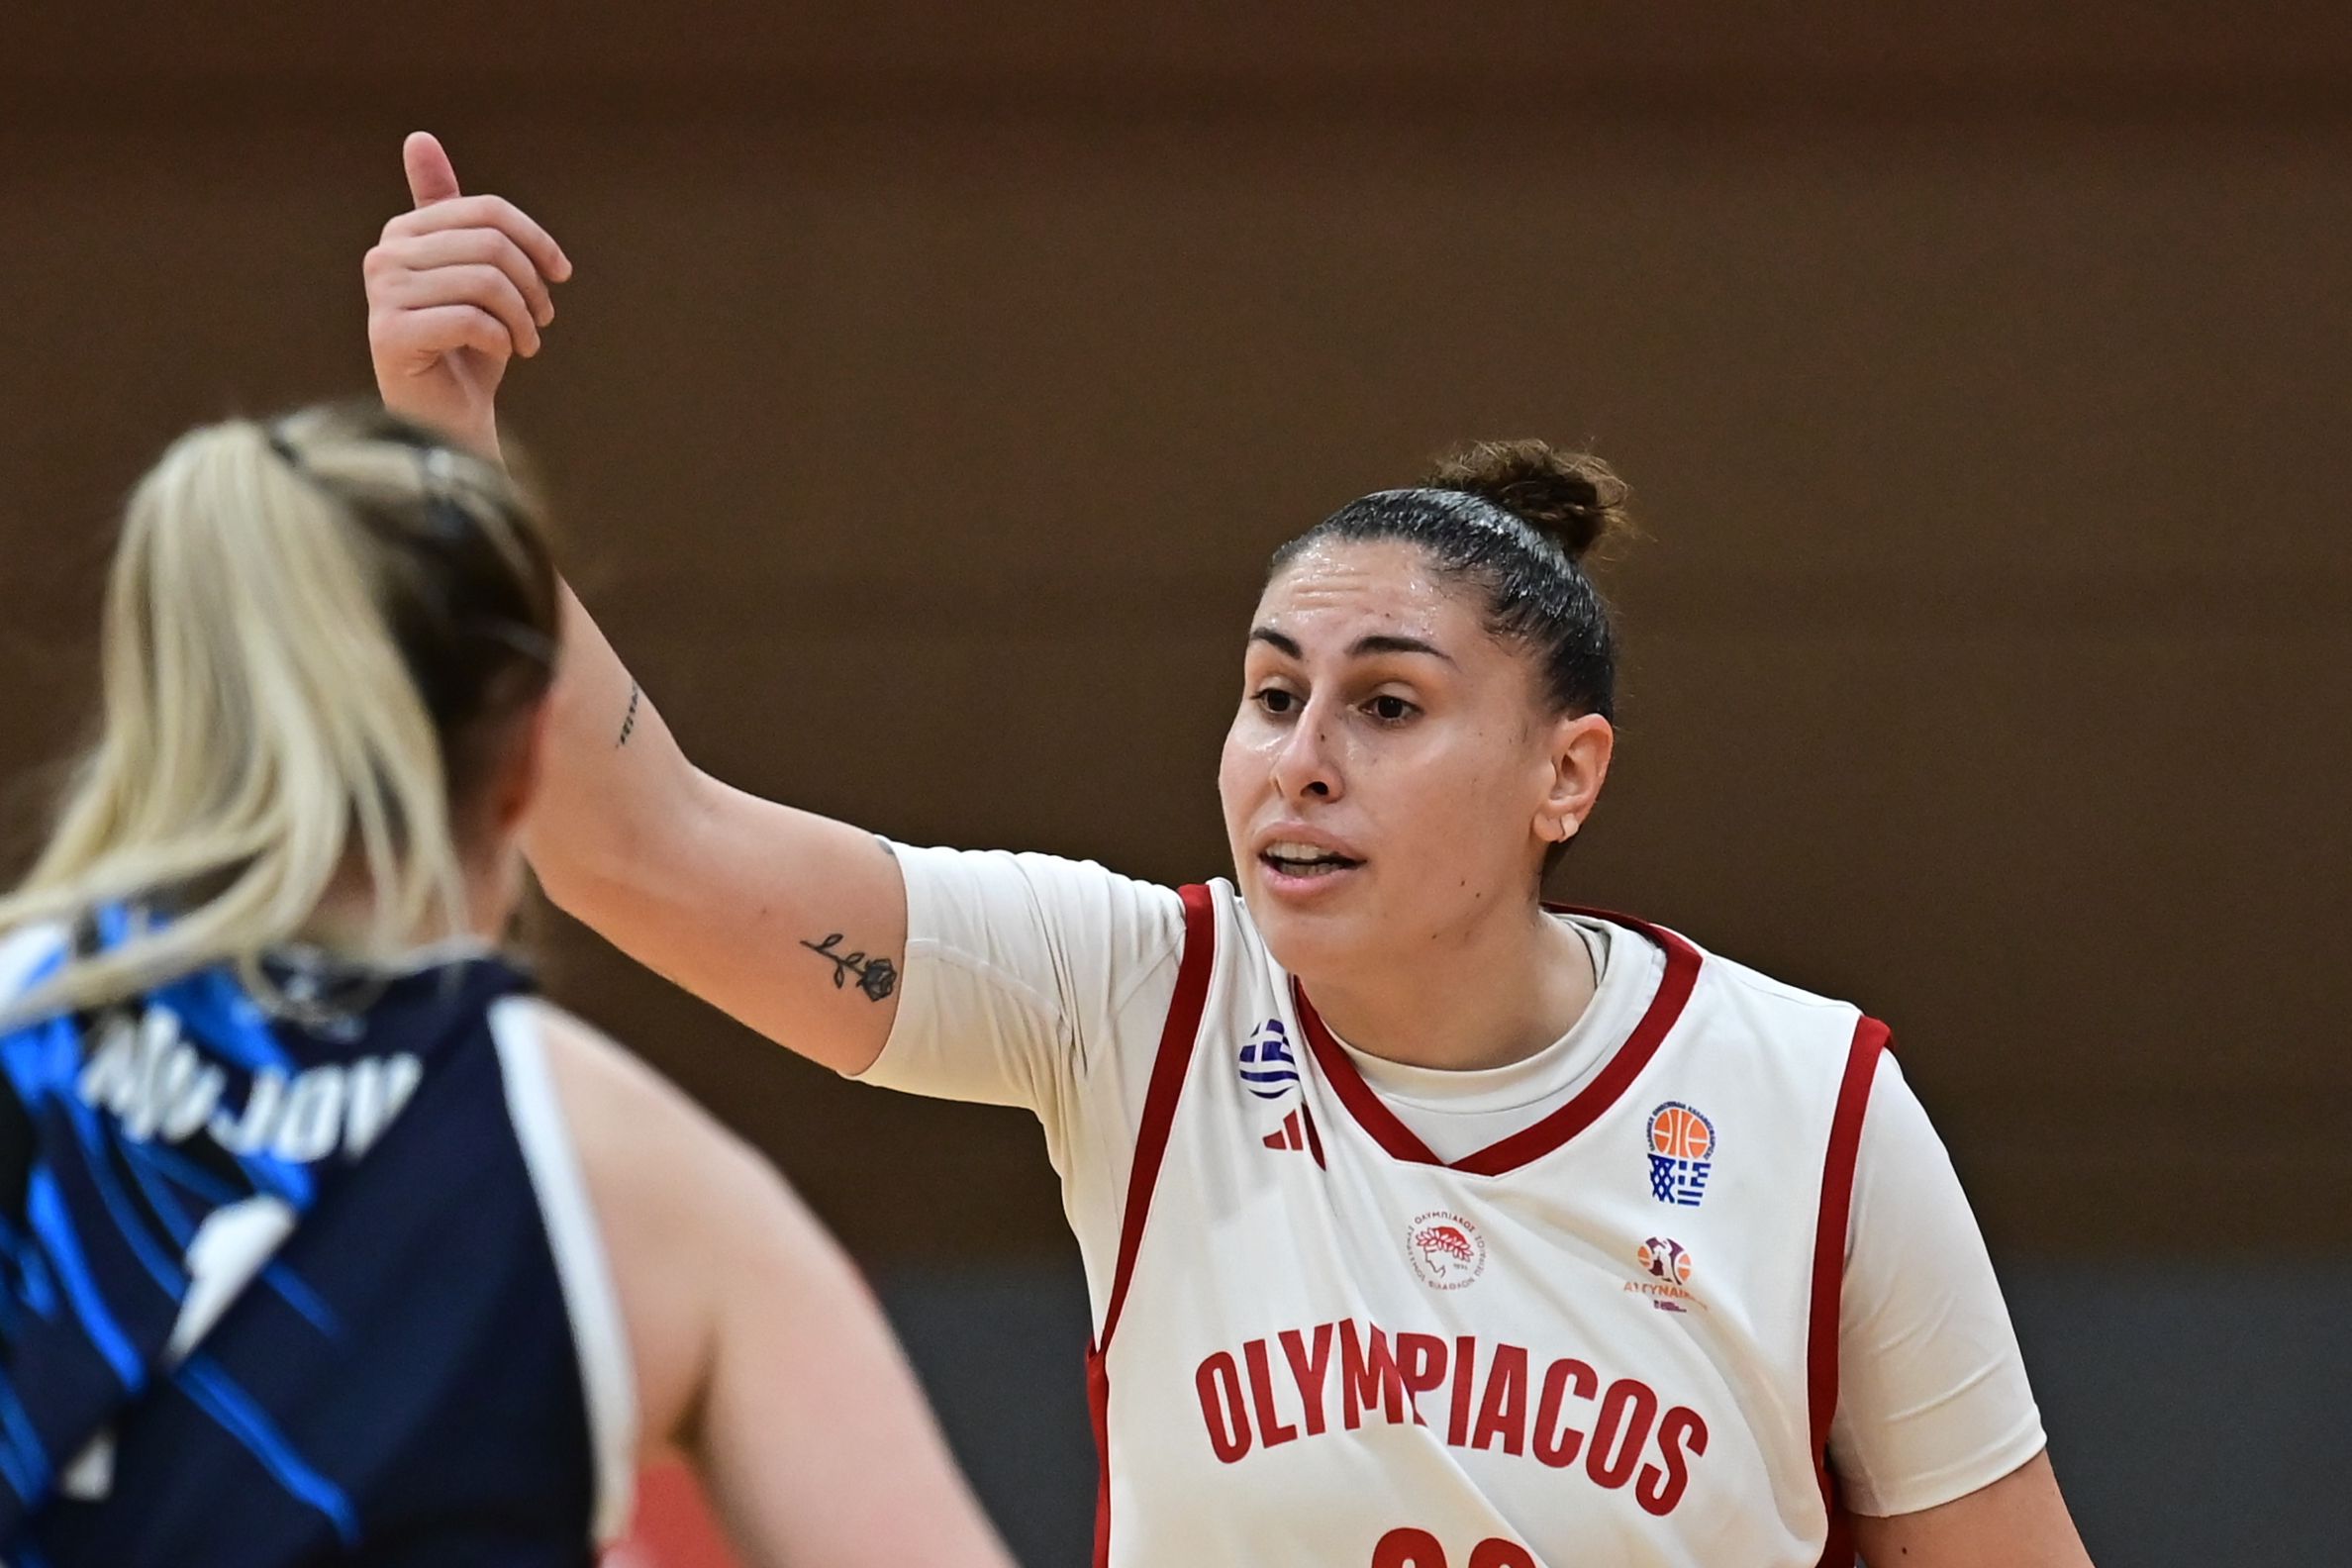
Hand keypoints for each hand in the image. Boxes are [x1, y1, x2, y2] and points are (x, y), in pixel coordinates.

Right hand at [364, 132, 571, 457]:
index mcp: (406, 232)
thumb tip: (417, 136)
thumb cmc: (467, 348)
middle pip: (489, 244)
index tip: (561, 273)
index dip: (536, 240)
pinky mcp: (390, 336)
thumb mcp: (473, 274)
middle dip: (532, 284)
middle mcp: (386, 256)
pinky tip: (503, 355)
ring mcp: (383, 295)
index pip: (486, 211)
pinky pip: (470, 319)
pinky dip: (502, 340)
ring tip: (527, 342)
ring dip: (523, 318)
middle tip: (544, 318)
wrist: (449, 419)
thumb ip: (457, 216)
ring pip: (485, 282)